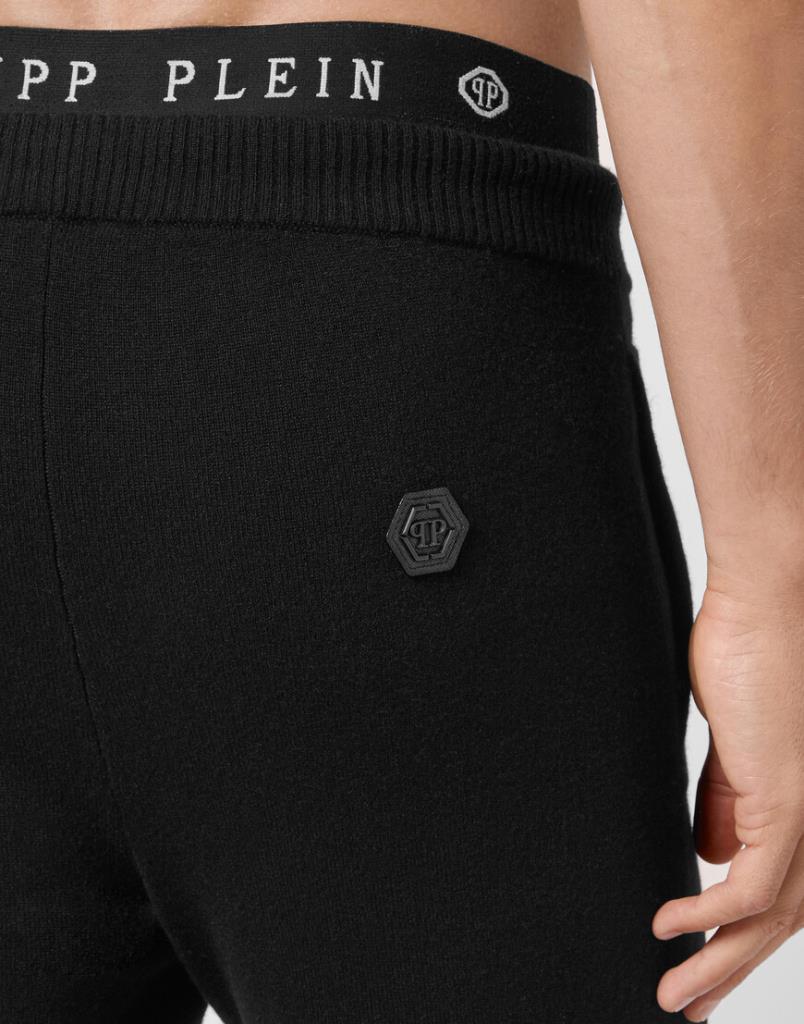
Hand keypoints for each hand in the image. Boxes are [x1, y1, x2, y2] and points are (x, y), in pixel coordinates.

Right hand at [652, 574, 803, 1019]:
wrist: (762, 609)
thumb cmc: (746, 658)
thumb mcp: (729, 746)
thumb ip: (724, 800)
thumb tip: (708, 852)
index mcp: (793, 805)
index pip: (772, 896)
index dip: (736, 939)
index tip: (696, 965)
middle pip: (778, 924)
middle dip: (728, 970)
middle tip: (685, 1006)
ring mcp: (802, 812)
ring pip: (772, 919)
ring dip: (718, 960)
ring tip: (674, 990)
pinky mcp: (785, 799)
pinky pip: (753, 883)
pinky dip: (710, 914)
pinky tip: (670, 925)